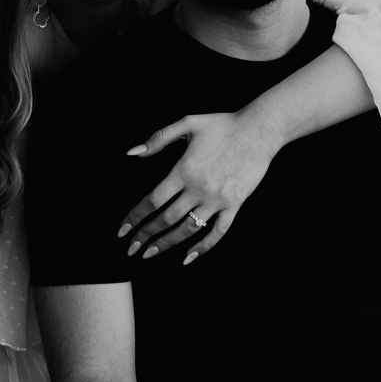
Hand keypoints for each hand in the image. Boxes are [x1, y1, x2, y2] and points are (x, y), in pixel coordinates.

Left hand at [118, 111, 280, 263]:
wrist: (258, 130)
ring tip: (150, 253)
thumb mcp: (187, 123)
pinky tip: (187, 257)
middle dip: (145, 235)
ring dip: (167, 244)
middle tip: (130, 248)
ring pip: (187, 229)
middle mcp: (198, 189)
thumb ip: (158, 138)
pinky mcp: (235, 205)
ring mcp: (217, 199)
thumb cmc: (221, 125)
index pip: (152, 201)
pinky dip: (202, 247)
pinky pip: (217, 232)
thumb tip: (131, 153)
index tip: (121, 230)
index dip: (134, 217)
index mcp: (183, 171)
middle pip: (166, 219)